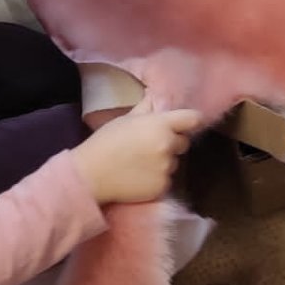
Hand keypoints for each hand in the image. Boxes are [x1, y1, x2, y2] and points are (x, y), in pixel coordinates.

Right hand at [72, 99, 199, 204]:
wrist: (91, 174)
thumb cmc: (105, 142)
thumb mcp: (125, 119)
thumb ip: (146, 108)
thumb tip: (155, 97)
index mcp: (160, 125)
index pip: (192, 119)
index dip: (190, 121)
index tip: (185, 124)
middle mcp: (168, 146)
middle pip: (183, 143)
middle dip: (172, 143)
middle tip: (151, 145)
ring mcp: (167, 168)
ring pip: (174, 162)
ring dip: (163, 162)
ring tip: (141, 163)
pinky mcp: (162, 187)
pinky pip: (166, 180)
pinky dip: (157, 178)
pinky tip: (139, 177)